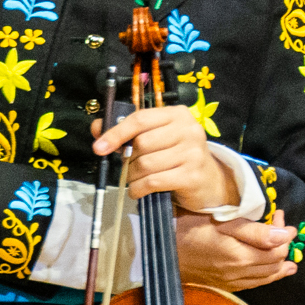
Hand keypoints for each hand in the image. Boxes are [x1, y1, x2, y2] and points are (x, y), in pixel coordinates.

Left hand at [93, 104, 242, 213]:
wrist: (207, 181)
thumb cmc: (174, 156)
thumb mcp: (152, 138)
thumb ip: (126, 132)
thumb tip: (97, 128)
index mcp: (177, 115)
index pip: (140, 119)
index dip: (116, 133)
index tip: (99, 148)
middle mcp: (189, 130)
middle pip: (142, 143)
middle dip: (128, 158)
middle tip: (129, 166)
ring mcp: (194, 153)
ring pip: (145, 164)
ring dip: (133, 176)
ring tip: (136, 178)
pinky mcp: (193, 175)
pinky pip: (153, 181)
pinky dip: (139, 188)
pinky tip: (139, 190)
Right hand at [174, 210, 296, 291]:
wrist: (158, 252)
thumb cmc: (187, 230)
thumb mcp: (221, 223)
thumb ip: (255, 230)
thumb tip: (286, 235)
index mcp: (242, 256)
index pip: (278, 248)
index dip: (284, 232)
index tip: (279, 215)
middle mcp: (240, 273)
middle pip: (275, 264)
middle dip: (284, 246)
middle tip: (281, 229)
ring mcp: (232, 282)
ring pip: (267, 278)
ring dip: (280, 267)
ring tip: (290, 261)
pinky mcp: (224, 286)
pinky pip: (253, 284)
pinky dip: (266, 277)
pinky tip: (269, 273)